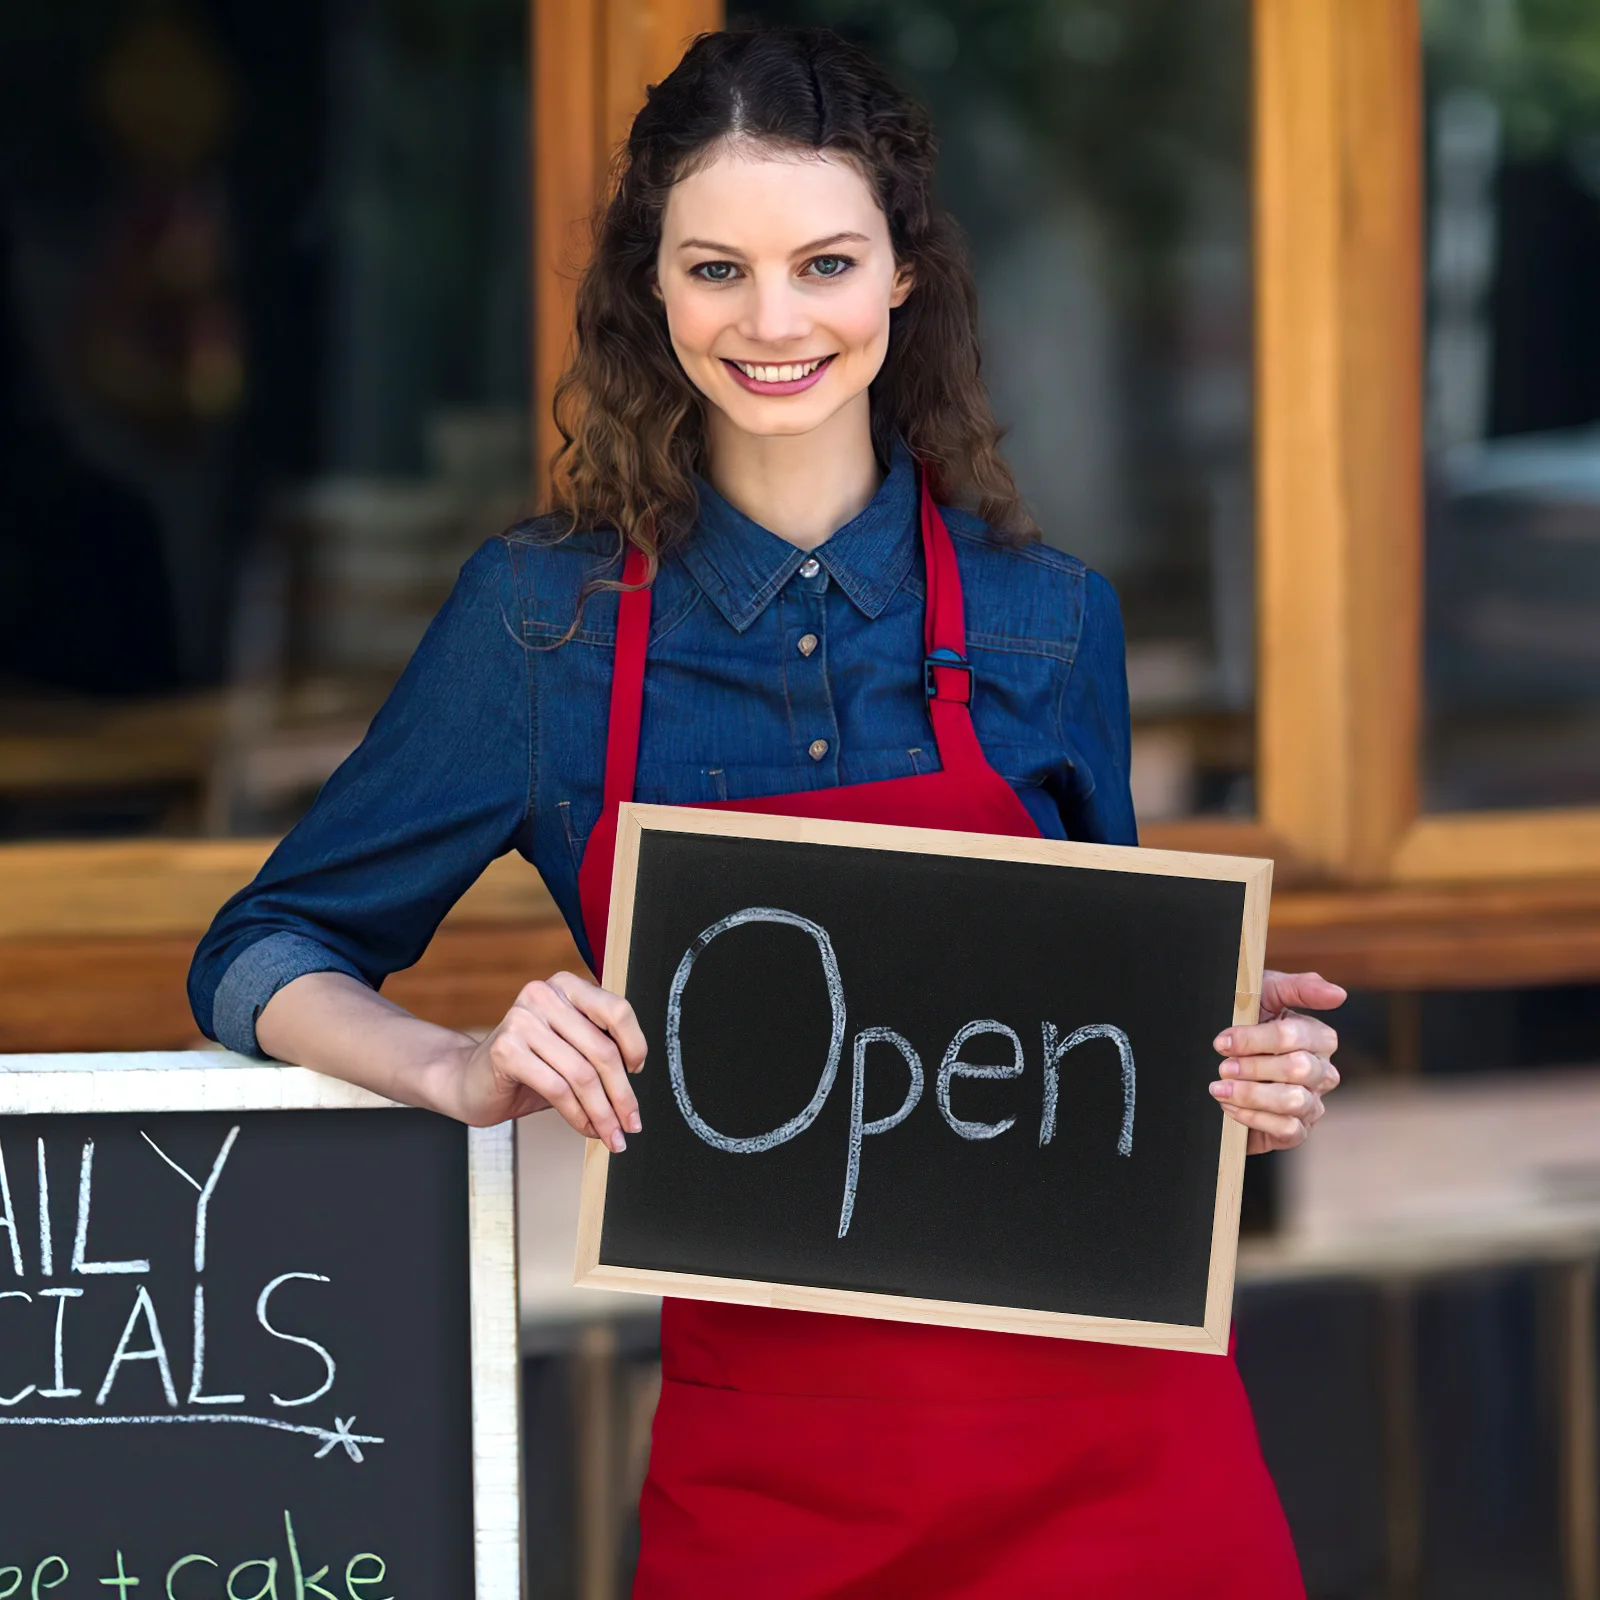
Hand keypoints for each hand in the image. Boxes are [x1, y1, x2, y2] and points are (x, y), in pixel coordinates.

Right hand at [449, 972, 646, 1144]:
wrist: (470, 1082)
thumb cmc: (527, 1067)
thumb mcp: (570, 1050)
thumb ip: (599, 1051)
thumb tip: (637, 1083)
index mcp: (566, 986)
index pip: (617, 1010)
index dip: (635, 1044)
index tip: (639, 1072)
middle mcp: (545, 995)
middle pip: (602, 1049)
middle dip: (622, 1094)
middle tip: (631, 1123)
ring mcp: (523, 1019)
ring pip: (582, 1074)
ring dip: (602, 1113)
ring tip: (611, 1134)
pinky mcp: (506, 1048)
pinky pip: (557, 1088)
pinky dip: (577, 1115)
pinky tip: (585, 1128)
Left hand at [1209, 970, 1344, 1153]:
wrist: (1212, 1061)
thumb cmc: (1246, 1020)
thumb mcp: (1265, 993)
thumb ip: (1300, 988)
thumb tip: (1338, 994)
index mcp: (1317, 1038)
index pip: (1297, 1036)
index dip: (1257, 1039)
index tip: (1223, 1042)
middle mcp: (1320, 1072)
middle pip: (1298, 1069)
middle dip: (1254, 1067)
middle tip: (1223, 1067)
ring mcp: (1311, 1103)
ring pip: (1294, 1101)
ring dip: (1251, 1094)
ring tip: (1221, 1089)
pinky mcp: (1297, 1130)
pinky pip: (1287, 1129)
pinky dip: (1254, 1118)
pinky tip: (1229, 1107)